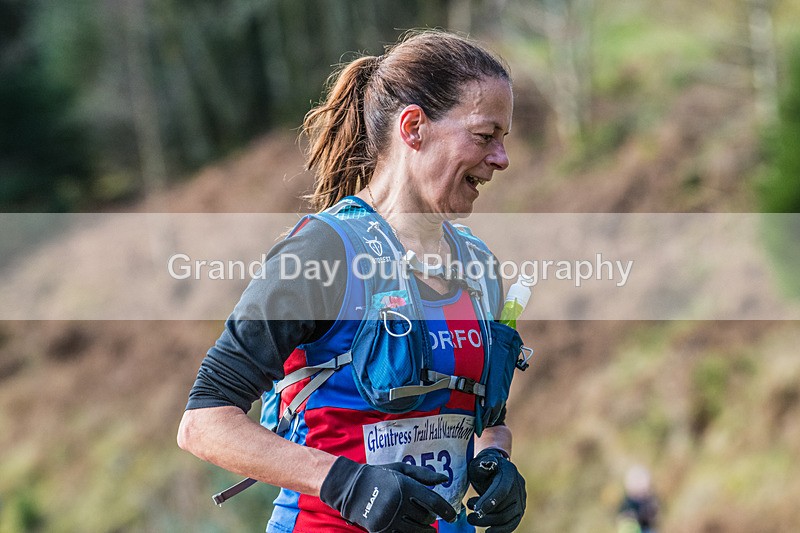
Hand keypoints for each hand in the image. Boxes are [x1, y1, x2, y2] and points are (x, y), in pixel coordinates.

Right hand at [320, 456, 456, 532]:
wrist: (350, 487)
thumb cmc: (378, 476)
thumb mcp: (400, 470)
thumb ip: (423, 475)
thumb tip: (444, 479)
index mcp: (405, 486)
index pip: (433, 502)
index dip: (447, 511)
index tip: (453, 516)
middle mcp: (398, 503)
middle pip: (426, 518)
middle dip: (431, 519)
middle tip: (431, 516)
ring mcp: (389, 518)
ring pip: (416, 530)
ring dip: (424, 530)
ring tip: (426, 528)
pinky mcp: (380, 529)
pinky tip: (411, 530)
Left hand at [466, 448, 525, 532]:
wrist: (495, 469)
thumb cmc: (484, 466)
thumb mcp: (480, 462)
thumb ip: (482, 464)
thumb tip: (485, 465)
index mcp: (509, 472)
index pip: (502, 490)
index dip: (490, 501)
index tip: (477, 509)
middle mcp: (519, 487)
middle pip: (504, 507)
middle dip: (485, 515)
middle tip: (470, 517)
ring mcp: (521, 500)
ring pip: (507, 518)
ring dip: (488, 522)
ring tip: (472, 519)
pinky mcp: (519, 511)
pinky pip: (512, 524)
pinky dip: (501, 530)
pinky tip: (488, 531)